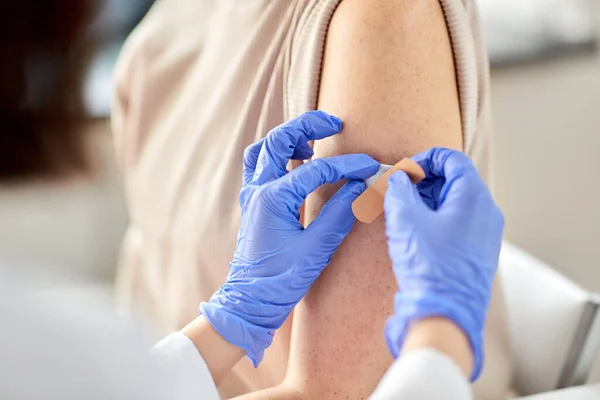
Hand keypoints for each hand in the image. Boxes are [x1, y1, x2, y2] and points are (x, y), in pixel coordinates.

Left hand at [200, 111, 378, 365]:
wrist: (249, 301)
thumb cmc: (281, 279)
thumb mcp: (317, 248)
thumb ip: (339, 213)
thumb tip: (361, 187)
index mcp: (273, 199)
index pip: (317, 170)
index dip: (348, 166)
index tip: (370, 166)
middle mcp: (258, 190)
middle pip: (279, 141)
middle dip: (307, 126)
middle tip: (334, 124)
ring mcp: (251, 194)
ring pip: (263, 148)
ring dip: (287, 138)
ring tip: (312, 142)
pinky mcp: (252, 202)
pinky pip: (258, 165)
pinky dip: (275, 155)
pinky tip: (295, 163)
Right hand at [383, 148, 503, 380]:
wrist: (445, 315)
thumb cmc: (428, 265)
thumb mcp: (405, 220)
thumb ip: (397, 190)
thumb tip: (397, 178)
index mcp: (474, 197)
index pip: (452, 159)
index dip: (424, 160)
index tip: (403, 173)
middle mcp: (487, 212)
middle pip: (455, 180)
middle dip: (424, 182)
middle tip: (398, 193)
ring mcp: (486, 234)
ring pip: (456, 203)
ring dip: (428, 201)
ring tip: (403, 215)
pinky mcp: (479, 253)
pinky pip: (460, 223)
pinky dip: (437, 219)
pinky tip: (417, 234)